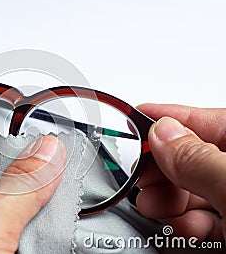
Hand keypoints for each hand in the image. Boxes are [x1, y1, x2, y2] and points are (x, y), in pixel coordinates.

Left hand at [0, 135, 65, 253]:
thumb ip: (18, 188)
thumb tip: (47, 152)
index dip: (11, 176)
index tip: (45, 169)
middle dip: (20, 213)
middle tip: (46, 215)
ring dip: (23, 236)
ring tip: (35, 240)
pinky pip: (2, 249)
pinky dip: (21, 248)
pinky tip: (31, 247)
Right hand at [136, 104, 225, 241]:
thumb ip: (196, 158)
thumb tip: (162, 133)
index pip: (203, 120)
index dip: (166, 117)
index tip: (135, 116)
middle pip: (194, 158)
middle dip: (162, 169)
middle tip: (141, 176)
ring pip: (197, 191)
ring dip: (170, 200)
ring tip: (155, 206)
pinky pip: (209, 220)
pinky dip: (189, 225)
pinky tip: (185, 228)